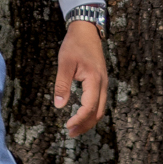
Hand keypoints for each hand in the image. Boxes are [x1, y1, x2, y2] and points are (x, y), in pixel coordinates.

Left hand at [54, 19, 107, 137]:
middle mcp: (103, 83)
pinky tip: (81, 114)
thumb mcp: (65, 63)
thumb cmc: (75, 44)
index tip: (67, 125)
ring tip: (75, 127)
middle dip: (85, 125)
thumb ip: (62, 85)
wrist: (87, 30)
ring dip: (89, 120)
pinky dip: (91, 112)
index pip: (89, 107)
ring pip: (101, 108)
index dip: (79, 119)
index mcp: (94, 80)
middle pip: (98, 112)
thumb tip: (59, 105)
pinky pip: (100, 101)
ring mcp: (104, 82)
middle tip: (70, 133)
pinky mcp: (101, 81)